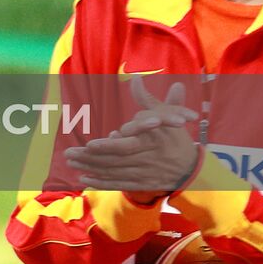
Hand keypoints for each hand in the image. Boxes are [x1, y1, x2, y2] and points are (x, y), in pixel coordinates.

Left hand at [65, 77, 198, 203]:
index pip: (126, 146)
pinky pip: (118, 184)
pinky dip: (101, 183)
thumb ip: (147, 100)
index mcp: (150, 143)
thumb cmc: (176, 138)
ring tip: (71, 163)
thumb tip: (136, 79)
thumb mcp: (166, 116)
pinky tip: (84, 179)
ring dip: (91, 169)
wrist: (193, 169)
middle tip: (68, 154)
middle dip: (90, 158)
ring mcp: (143, 174)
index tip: (90, 144)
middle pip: (114, 160)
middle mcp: (145, 160)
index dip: (108, 146)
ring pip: (113, 172)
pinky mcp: (141, 184)